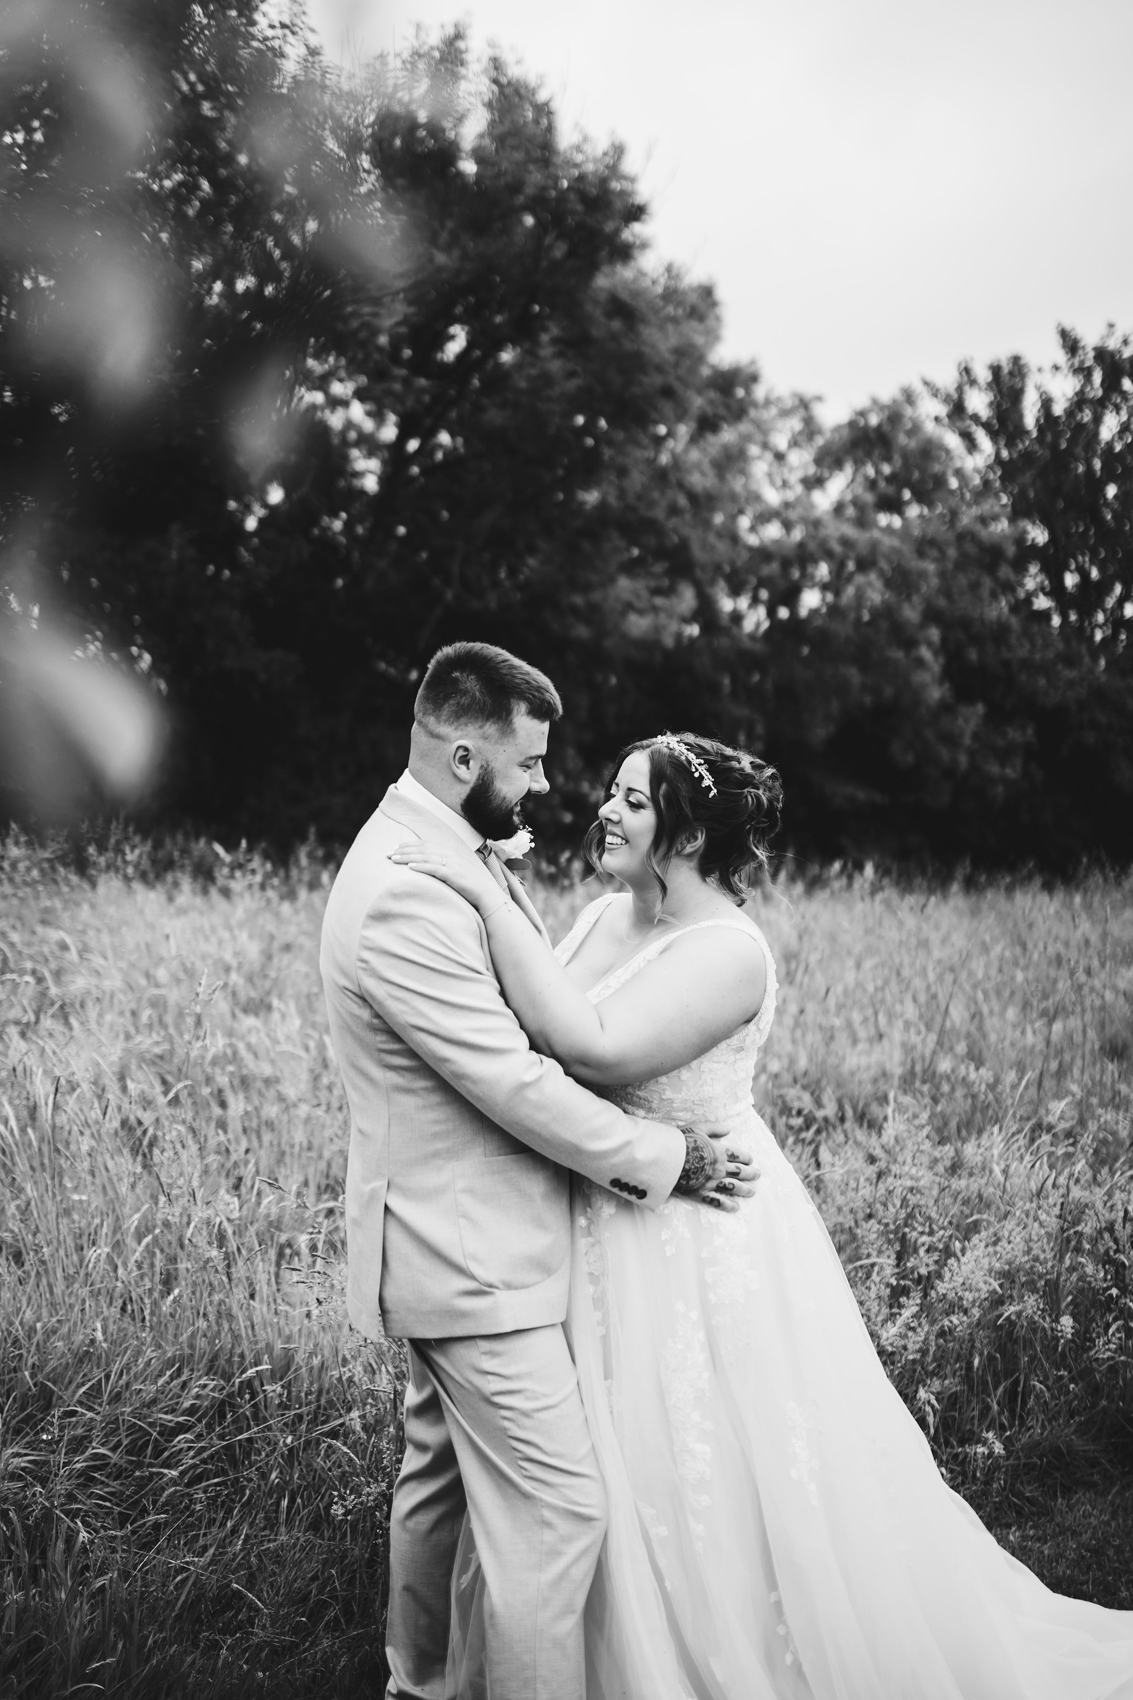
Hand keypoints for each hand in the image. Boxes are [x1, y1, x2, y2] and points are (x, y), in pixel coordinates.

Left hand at [388, 840, 503, 915]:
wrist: (487, 896)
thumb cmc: (470, 886)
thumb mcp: (455, 872)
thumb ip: (443, 866)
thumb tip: (427, 866)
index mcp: (450, 852)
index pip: (425, 844)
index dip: (409, 844)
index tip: (395, 847)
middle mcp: (450, 855)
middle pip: (422, 849)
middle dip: (403, 850)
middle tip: (387, 853)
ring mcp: (453, 864)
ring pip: (425, 857)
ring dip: (407, 857)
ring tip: (393, 859)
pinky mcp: (454, 875)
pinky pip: (434, 869)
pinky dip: (421, 866)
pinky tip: (409, 867)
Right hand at [673, 1126, 758, 1213]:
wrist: (667, 1159)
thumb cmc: (681, 1141)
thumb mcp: (698, 1128)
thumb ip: (714, 1128)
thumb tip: (729, 1129)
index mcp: (720, 1152)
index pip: (738, 1155)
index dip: (746, 1158)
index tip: (751, 1160)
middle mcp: (719, 1168)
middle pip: (739, 1172)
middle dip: (750, 1174)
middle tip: (757, 1175)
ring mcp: (712, 1182)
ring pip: (733, 1187)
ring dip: (744, 1190)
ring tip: (752, 1192)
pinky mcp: (702, 1193)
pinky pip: (718, 1201)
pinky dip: (728, 1205)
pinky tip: (735, 1208)